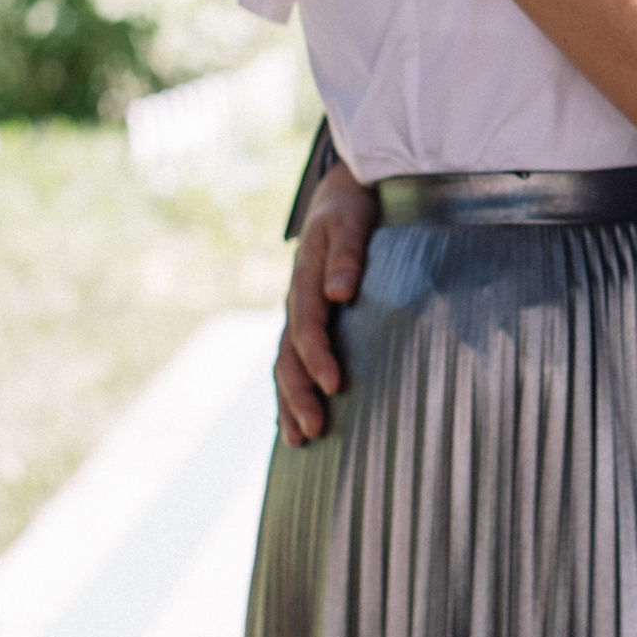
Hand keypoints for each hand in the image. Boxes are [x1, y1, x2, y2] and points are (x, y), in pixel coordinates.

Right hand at [273, 161, 377, 447]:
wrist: (337, 196)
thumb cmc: (350, 208)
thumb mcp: (352, 221)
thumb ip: (347, 254)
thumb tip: (338, 293)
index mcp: (305, 279)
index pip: (307, 326)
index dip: (318, 357)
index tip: (335, 386)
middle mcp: (296, 302)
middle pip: (289, 356)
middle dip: (298, 395)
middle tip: (314, 431)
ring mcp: (296, 314)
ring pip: (284, 365)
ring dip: (289, 402)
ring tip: (300, 440)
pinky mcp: (304, 322)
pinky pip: (290, 362)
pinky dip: (290, 392)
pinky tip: (294, 422)